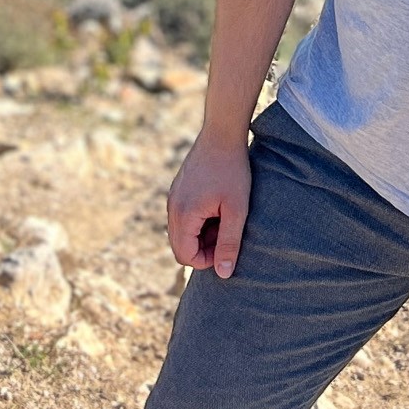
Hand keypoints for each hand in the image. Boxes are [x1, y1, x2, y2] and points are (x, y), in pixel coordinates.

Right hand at [167, 134, 251, 278]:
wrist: (222, 133)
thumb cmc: (233, 171)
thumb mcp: (237, 210)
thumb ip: (229, 243)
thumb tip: (223, 274)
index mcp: (183, 215)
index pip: (185, 256)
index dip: (207, 260)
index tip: (228, 247)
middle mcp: (172, 207)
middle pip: (180, 246)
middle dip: (204, 248)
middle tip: (227, 233)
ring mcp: (173, 197)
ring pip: (181, 231)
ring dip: (202, 234)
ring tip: (224, 218)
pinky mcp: (178, 189)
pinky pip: (183, 216)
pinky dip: (198, 220)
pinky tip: (217, 206)